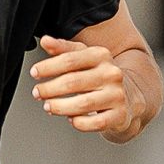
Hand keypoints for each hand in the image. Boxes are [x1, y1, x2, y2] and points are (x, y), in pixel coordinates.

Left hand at [30, 35, 146, 139]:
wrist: (129, 97)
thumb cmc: (100, 76)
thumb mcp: (84, 58)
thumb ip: (63, 49)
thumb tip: (45, 41)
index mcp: (101, 55)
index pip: (70, 59)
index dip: (48, 67)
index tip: (34, 73)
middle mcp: (111, 74)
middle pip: (73, 82)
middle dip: (50, 89)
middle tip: (37, 93)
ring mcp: (116, 95)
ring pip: (83, 104)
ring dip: (60, 107)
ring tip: (48, 106)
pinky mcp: (119, 116)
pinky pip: (95, 123)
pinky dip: (79, 123)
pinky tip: (71, 119)